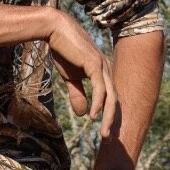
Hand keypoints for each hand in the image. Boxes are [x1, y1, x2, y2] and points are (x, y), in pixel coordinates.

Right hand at [46, 9, 119, 135]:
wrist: (54, 30)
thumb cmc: (62, 50)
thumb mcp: (70, 77)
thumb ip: (78, 94)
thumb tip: (84, 115)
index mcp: (102, 71)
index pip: (110, 97)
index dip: (108, 115)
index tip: (104, 132)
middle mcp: (106, 69)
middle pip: (114, 100)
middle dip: (112, 120)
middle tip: (108, 139)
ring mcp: (102, 66)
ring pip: (111, 97)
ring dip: (107, 117)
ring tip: (103, 133)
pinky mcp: (94, 64)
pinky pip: (100, 89)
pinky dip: (98, 104)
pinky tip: (94, 117)